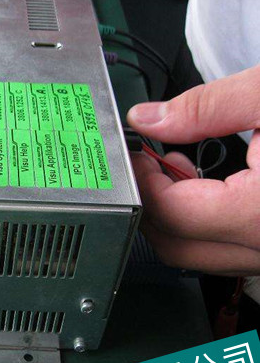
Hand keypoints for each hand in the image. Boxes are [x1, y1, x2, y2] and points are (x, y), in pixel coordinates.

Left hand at [127, 64, 259, 275]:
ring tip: (176, 167)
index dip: (141, 181)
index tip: (134, 153)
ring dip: (175, 216)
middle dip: (150, 203)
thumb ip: (207, 107)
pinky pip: (228, 250)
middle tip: (147, 161)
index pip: (171, 214)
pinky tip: (208, 185)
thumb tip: (151, 118)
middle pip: (176, 245)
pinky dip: (204, 223)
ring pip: (199, 255)